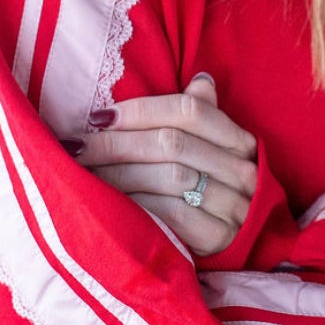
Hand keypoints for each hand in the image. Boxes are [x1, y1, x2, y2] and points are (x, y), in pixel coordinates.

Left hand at [66, 73, 258, 258]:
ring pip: (168, 177)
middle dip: (117, 143)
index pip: (188, 111)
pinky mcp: (219, 238)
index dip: (140, 110)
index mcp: (239, 141)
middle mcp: (241, 170)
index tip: (100, 117)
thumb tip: (200, 79)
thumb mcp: (216, 151)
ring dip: (119, 174)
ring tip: (87, 171)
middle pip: (171, 143)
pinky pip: (170, 214)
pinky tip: (110, 201)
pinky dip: (136, 204)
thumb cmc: (216, 191)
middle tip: (79, 146)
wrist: (245, 245)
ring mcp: (233, 205)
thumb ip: (204, 115)